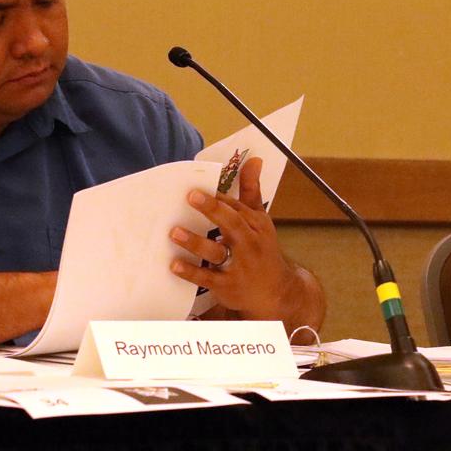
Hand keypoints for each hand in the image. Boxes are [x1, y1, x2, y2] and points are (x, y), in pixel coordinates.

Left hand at [168, 157, 298, 319]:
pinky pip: (207, 278)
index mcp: (255, 225)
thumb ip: (251, 191)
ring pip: (216, 252)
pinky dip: (191, 272)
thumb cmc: (262, 249)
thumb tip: (254, 159)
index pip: (236, 207)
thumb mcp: (260, 221)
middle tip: (190, 196)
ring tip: (174, 232)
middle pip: (232, 224)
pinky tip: (174, 265)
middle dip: (212, 209)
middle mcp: (249, 243)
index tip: (197, 185)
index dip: (217, 197)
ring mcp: (238, 266)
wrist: (276, 291)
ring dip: (195, 242)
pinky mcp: (227, 285)